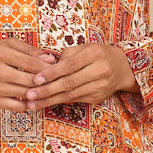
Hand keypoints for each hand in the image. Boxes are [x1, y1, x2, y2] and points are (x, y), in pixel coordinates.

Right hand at [0, 38, 56, 109]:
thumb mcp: (6, 44)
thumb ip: (29, 50)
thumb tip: (50, 58)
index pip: (32, 63)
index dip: (48, 68)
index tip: (57, 68)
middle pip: (30, 81)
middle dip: (46, 82)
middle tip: (56, 81)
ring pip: (25, 95)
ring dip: (39, 94)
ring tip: (47, 89)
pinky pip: (17, 107)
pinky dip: (28, 104)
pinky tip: (32, 98)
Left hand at [23, 43, 137, 107]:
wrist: (123, 68)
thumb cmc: (98, 54)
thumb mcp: (84, 48)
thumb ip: (66, 56)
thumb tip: (47, 67)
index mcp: (94, 54)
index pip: (69, 65)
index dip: (51, 73)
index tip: (35, 80)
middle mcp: (99, 70)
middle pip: (69, 83)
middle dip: (46, 90)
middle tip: (29, 95)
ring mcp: (100, 86)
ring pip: (70, 95)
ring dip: (49, 100)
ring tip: (32, 104)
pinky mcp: (98, 97)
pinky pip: (75, 99)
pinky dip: (58, 102)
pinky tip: (45, 104)